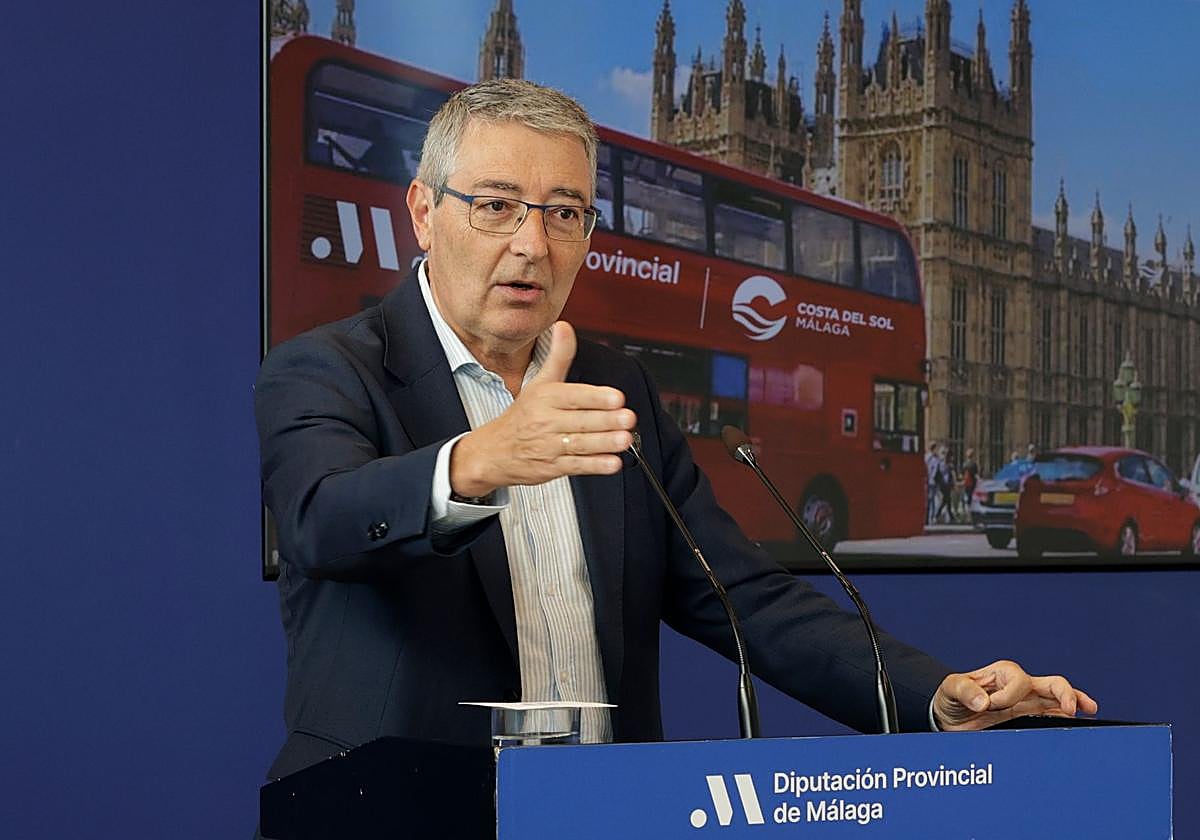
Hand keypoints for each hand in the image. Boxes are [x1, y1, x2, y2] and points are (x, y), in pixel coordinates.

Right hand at [449, 321, 636, 495]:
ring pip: (581, 444)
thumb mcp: (539, 382)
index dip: (596, 397)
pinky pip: (577, 466)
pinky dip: (595, 465)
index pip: (574, 396)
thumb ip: (558, 356)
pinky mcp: (553, 467)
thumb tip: (563, 326)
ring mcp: (550, 446)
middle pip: (581, 420)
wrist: (493, 451)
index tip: (616, 397)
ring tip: (625, 439)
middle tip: (627, 418)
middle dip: (606, 420)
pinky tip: (612, 462)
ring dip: (605, 442)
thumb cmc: (522, 415)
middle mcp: (547, 421)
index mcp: (546, 398)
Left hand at [932, 660, 1097, 730]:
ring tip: (1088, 710)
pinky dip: (1067, 718)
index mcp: (1002, 674)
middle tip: (1071, 707)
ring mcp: (1028, 704)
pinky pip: (1053, 716)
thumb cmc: (951, 698)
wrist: (950, 718)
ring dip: (1074, 703)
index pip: (1019, 681)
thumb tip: (982, 701)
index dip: (1007, 696)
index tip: (990, 706)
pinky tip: (1079, 721)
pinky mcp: (1029, 719)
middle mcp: (1019, 686)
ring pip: (1058, 699)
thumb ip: (963, 690)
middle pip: (1051, 683)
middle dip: (1064, 692)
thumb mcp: (950, 688)